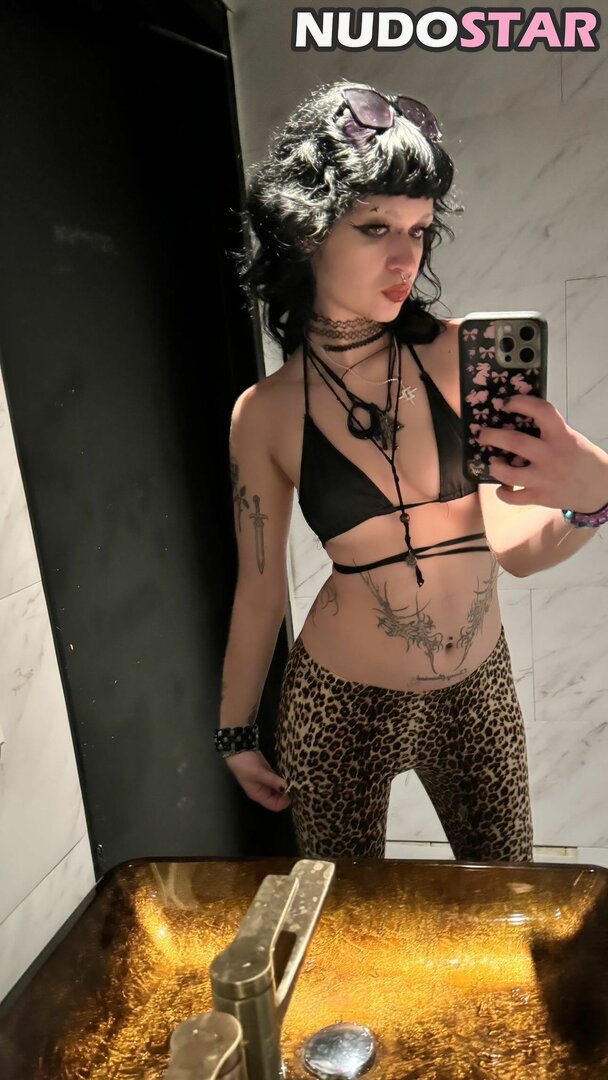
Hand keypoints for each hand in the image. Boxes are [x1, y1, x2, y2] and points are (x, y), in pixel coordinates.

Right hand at [224, 750, 290, 812]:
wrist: (238, 750)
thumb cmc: (244, 765)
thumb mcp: (258, 773)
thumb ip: (273, 781)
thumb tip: (287, 787)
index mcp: (259, 795)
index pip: (274, 806)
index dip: (284, 802)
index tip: (292, 792)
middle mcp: (263, 791)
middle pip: (279, 799)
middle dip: (287, 794)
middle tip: (296, 786)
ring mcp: (266, 782)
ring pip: (280, 789)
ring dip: (286, 786)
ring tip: (295, 781)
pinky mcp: (269, 773)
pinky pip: (278, 780)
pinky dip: (284, 779)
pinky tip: (291, 775)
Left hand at [477, 396, 607, 510]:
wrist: (602, 489)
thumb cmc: (584, 459)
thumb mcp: (572, 438)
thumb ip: (550, 431)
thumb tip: (518, 421)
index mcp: (562, 436)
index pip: (541, 411)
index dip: (521, 403)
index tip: (506, 403)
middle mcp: (551, 456)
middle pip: (515, 442)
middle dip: (492, 436)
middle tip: (483, 434)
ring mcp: (544, 479)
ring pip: (509, 473)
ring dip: (495, 467)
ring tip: (493, 462)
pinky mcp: (541, 497)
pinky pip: (513, 497)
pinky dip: (503, 494)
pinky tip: (502, 488)